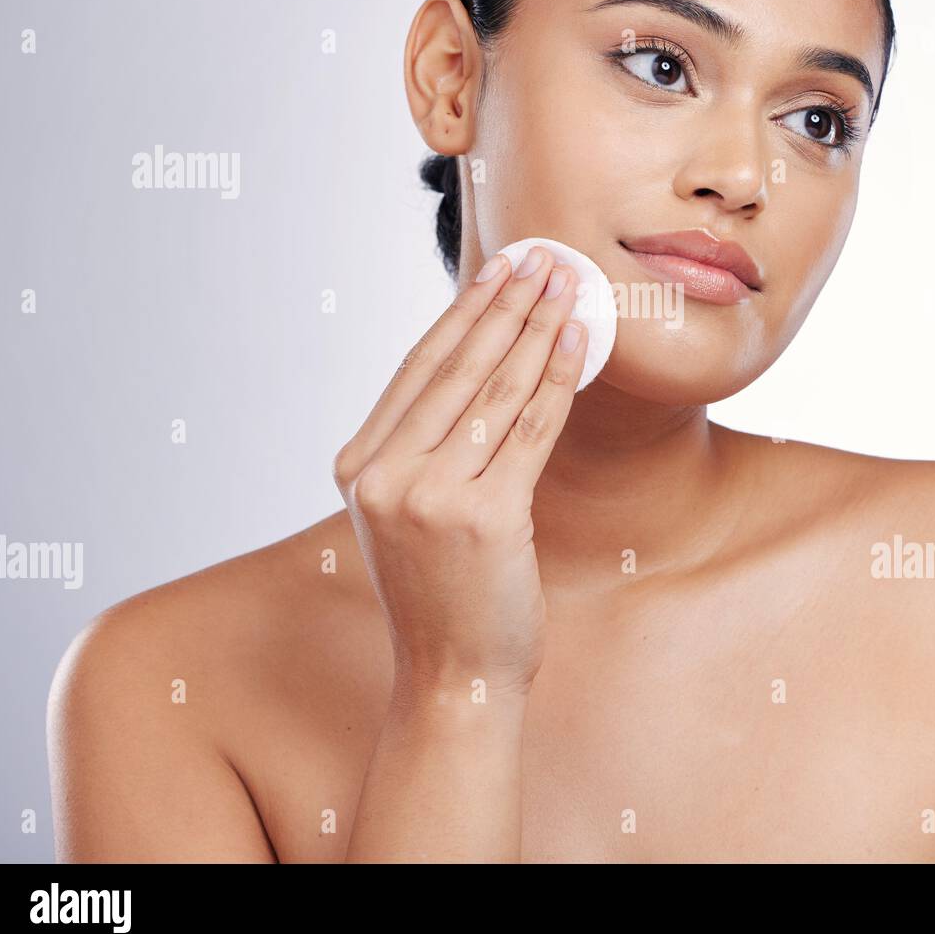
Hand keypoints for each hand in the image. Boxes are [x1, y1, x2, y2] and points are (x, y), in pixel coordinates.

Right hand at [333, 245, 587, 699]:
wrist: (454, 674)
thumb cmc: (443, 588)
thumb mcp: (410, 508)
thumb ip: (424, 443)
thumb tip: (482, 357)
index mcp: (357, 465)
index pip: (417, 369)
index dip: (462, 313)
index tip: (496, 270)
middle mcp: (382, 475)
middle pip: (456, 369)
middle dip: (505, 306)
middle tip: (541, 259)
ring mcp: (429, 496)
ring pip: (496, 391)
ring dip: (536, 328)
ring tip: (567, 285)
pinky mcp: (483, 516)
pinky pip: (530, 430)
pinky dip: (558, 379)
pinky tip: (577, 340)